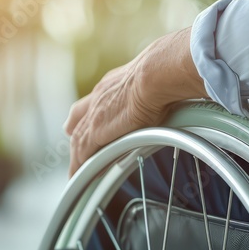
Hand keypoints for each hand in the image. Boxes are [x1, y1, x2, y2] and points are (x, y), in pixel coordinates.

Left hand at [64, 27, 205, 175]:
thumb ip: (158, 89)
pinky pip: (83, 153)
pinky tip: (80, 176)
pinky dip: (80, 166)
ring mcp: (95, 114)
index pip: (93, 100)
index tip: (81, 121)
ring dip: (77, 156)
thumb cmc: (166, 73)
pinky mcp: (96, 131)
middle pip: (78, 118)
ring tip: (76, 172)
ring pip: (78, 140)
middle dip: (75, 133)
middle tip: (73, 148)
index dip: (85, 113)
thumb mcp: (157, 79)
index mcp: (113, 83)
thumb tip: (175, 91)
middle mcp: (99, 97)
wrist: (156, 74)